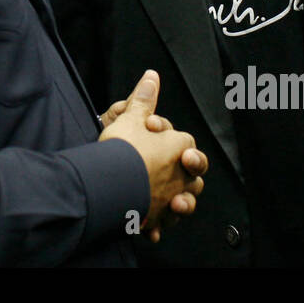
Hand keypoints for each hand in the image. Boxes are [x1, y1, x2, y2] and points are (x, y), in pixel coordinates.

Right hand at [100, 70, 206, 240]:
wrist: (110, 181)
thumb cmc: (122, 149)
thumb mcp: (130, 116)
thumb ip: (143, 98)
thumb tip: (152, 76)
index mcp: (180, 147)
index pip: (186, 143)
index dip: (168, 138)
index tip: (149, 131)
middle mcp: (182, 173)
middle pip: (194, 173)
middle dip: (183, 171)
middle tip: (163, 168)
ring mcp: (172, 197)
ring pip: (186, 200)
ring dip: (178, 200)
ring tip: (165, 198)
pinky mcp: (159, 216)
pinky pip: (164, 222)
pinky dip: (159, 224)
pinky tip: (151, 227)